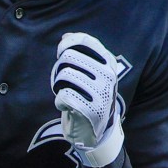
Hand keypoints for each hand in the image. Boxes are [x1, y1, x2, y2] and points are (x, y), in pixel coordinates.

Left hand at [51, 32, 124, 167]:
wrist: (97, 130)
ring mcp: (102, 93)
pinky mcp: (92, 110)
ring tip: (65, 92)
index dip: (67, 44)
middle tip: (63, 81)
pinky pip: (64, 95)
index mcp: (109, 63)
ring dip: (58, 84)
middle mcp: (108, 76)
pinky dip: (60, 101)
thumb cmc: (90, 96)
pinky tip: (66, 106)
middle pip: (69, 57)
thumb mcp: (91, 73)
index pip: (86, 41)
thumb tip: (65, 37)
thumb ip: (81, 53)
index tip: (62, 52)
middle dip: (59, 68)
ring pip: (65, 74)